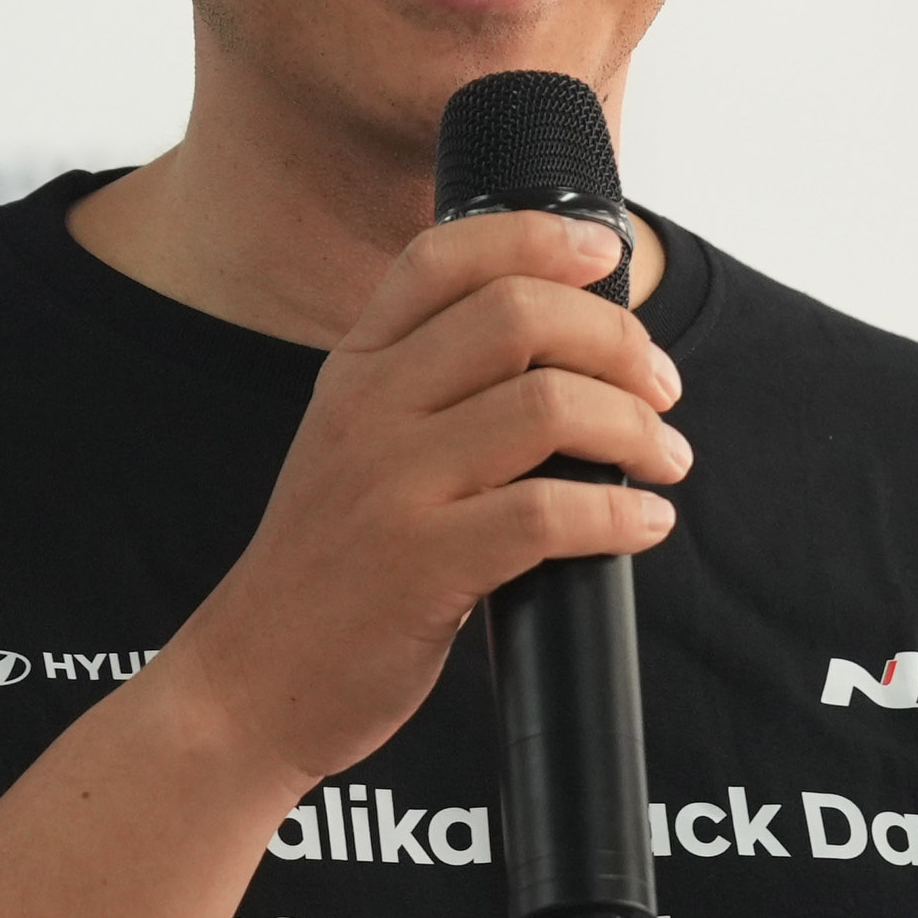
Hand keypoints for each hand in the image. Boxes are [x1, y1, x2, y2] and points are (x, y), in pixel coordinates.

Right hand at [147, 209, 683, 786]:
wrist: (252, 679)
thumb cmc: (327, 568)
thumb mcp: (353, 448)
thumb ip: (428, 390)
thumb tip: (563, 355)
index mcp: (354, 370)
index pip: (444, 257)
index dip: (538, 237)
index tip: (606, 252)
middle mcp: (368, 410)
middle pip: (518, 316)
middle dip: (618, 341)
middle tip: (662, 388)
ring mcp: (391, 486)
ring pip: (548, 406)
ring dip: (637, 428)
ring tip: (664, 460)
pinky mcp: (421, 566)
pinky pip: (548, 514)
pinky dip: (619, 514)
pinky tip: (643, 523)